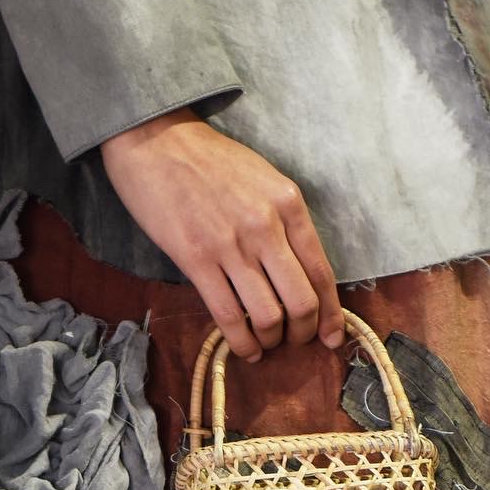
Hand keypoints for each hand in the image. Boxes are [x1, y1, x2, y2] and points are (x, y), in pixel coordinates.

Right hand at [102, 111, 343, 361]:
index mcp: (289, 204)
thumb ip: (284, 221)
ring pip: (268, 315)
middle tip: (295, 341)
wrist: (156, 140)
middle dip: (303, 332)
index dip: (331, 313)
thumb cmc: (210, 161)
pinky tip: (244, 348)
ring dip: (271, 340)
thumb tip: (299, 271)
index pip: (322, 272)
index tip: (332, 336)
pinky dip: (241, 341)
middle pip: (301, 301)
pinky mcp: (196, 259)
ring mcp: (230, 245)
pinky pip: (229, 315)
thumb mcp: (264, 179)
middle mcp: (266, 226)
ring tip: (266, 343)